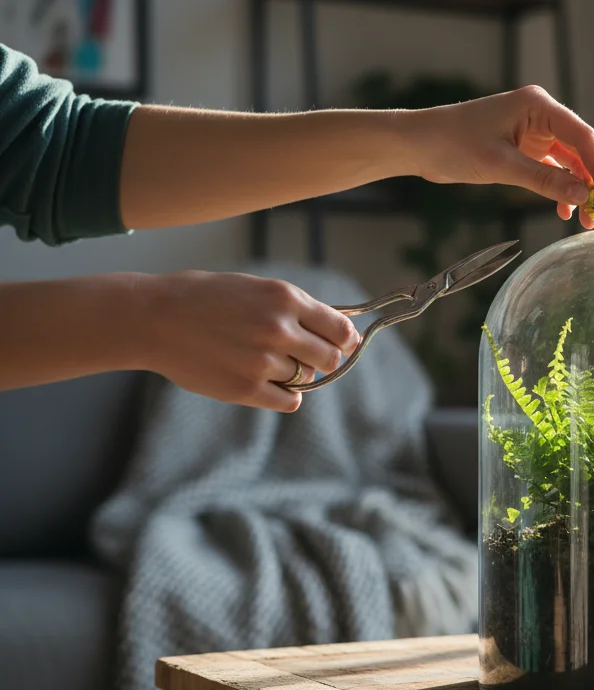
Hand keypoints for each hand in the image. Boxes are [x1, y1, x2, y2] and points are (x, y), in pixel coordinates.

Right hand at [137, 272, 359, 411]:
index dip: (345, 338)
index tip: (344, 344)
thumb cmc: (203, 298)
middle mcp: (280, 329)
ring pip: (306, 378)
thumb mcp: (255, 288)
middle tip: (302, 356)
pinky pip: (290, 401)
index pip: (340, 328)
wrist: (152, 318)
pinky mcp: (247, 389)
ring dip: (294, 373)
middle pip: (329, 357)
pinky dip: (285, 395)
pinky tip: (267, 383)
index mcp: (285, 298)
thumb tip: (338, 329)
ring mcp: (263, 361)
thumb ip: (294, 308)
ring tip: (263, 361)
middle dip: (321, 358)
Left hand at [400, 85, 593, 226]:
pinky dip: (563, 189)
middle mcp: (542, 114)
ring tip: (591, 220)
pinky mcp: (527, 147)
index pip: (583, 138)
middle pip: (585, 148)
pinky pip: (556, 169)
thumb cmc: (453, 145)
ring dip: (584, 189)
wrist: (419, 144)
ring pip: (573, 162)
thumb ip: (544, 181)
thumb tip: (584, 197)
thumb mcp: (500, 166)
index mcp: (538, 106)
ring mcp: (536, 131)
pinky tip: (565, 211)